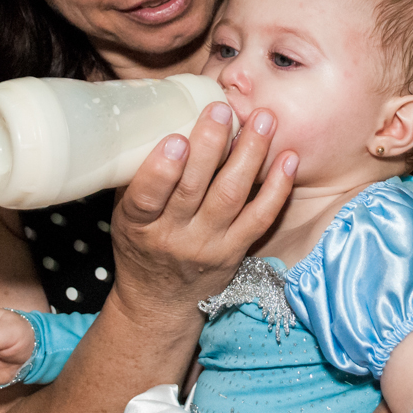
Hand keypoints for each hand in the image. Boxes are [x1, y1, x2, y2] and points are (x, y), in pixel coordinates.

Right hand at [109, 103, 296, 322]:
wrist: (161, 302)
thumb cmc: (141, 245)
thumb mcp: (124, 214)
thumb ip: (138, 175)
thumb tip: (153, 116)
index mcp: (139, 224)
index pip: (147, 197)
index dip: (161, 169)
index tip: (176, 139)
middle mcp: (174, 236)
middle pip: (194, 188)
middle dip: (211, 145)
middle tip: (223, 110)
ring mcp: (209, 244)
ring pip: (232, 196)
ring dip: (250, 155)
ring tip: (263, 120)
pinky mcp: (237, 250)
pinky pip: (261, 217)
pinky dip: (277, 187)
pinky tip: (288, 158)